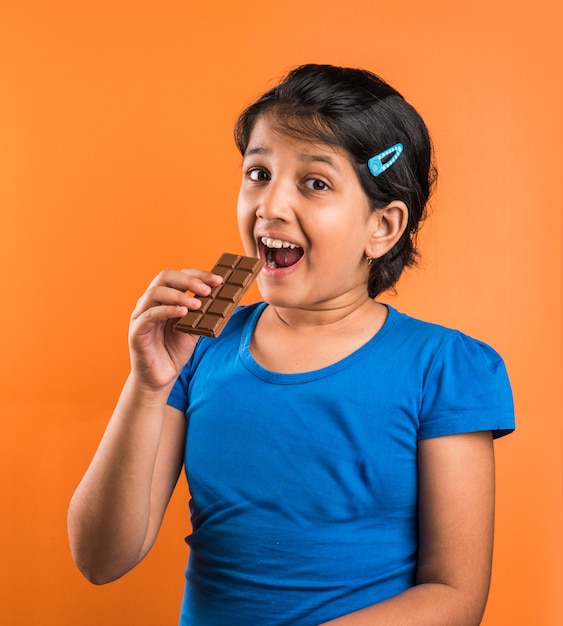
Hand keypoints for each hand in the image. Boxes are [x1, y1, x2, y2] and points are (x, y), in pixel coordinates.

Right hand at [128, 268, 222, 390]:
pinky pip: (150, 315)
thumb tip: (224, 298)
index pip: (179, 276)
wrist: (161, 377)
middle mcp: (150, 302)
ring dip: (179, 295)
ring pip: (155, 293)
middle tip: (207, 289)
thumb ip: (203, 313)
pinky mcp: (136, 330)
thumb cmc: (175, 350)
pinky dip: (167, 310)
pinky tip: (183, 312)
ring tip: (197, 304)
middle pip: (165, 277)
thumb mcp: (194, 328)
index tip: (219, 280)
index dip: (199, 275)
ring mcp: (141, 314)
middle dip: (188, 280)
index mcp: (164, 297)